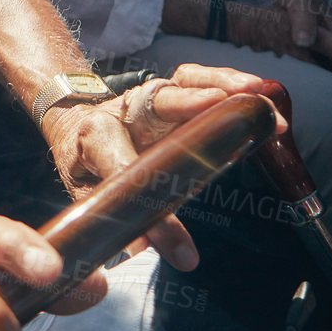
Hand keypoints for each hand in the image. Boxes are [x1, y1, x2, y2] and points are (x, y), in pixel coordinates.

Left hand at [40, 64, 277, 269]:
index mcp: (94, 138)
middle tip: (226, 108)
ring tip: (256, 95)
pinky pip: (196, 80)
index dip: (153, 208)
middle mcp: (124, 110)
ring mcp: (150, 98)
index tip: (183, 250)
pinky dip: (226, 81)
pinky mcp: (170, 92)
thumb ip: (107, 219)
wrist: (75, 121)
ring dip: (221, 85)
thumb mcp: (83, 194)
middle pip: (158, 102)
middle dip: (192, 104)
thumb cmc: (83, 163)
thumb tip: (137, 247)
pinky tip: (256, 90)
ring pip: (182, 82)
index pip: (123, 168)